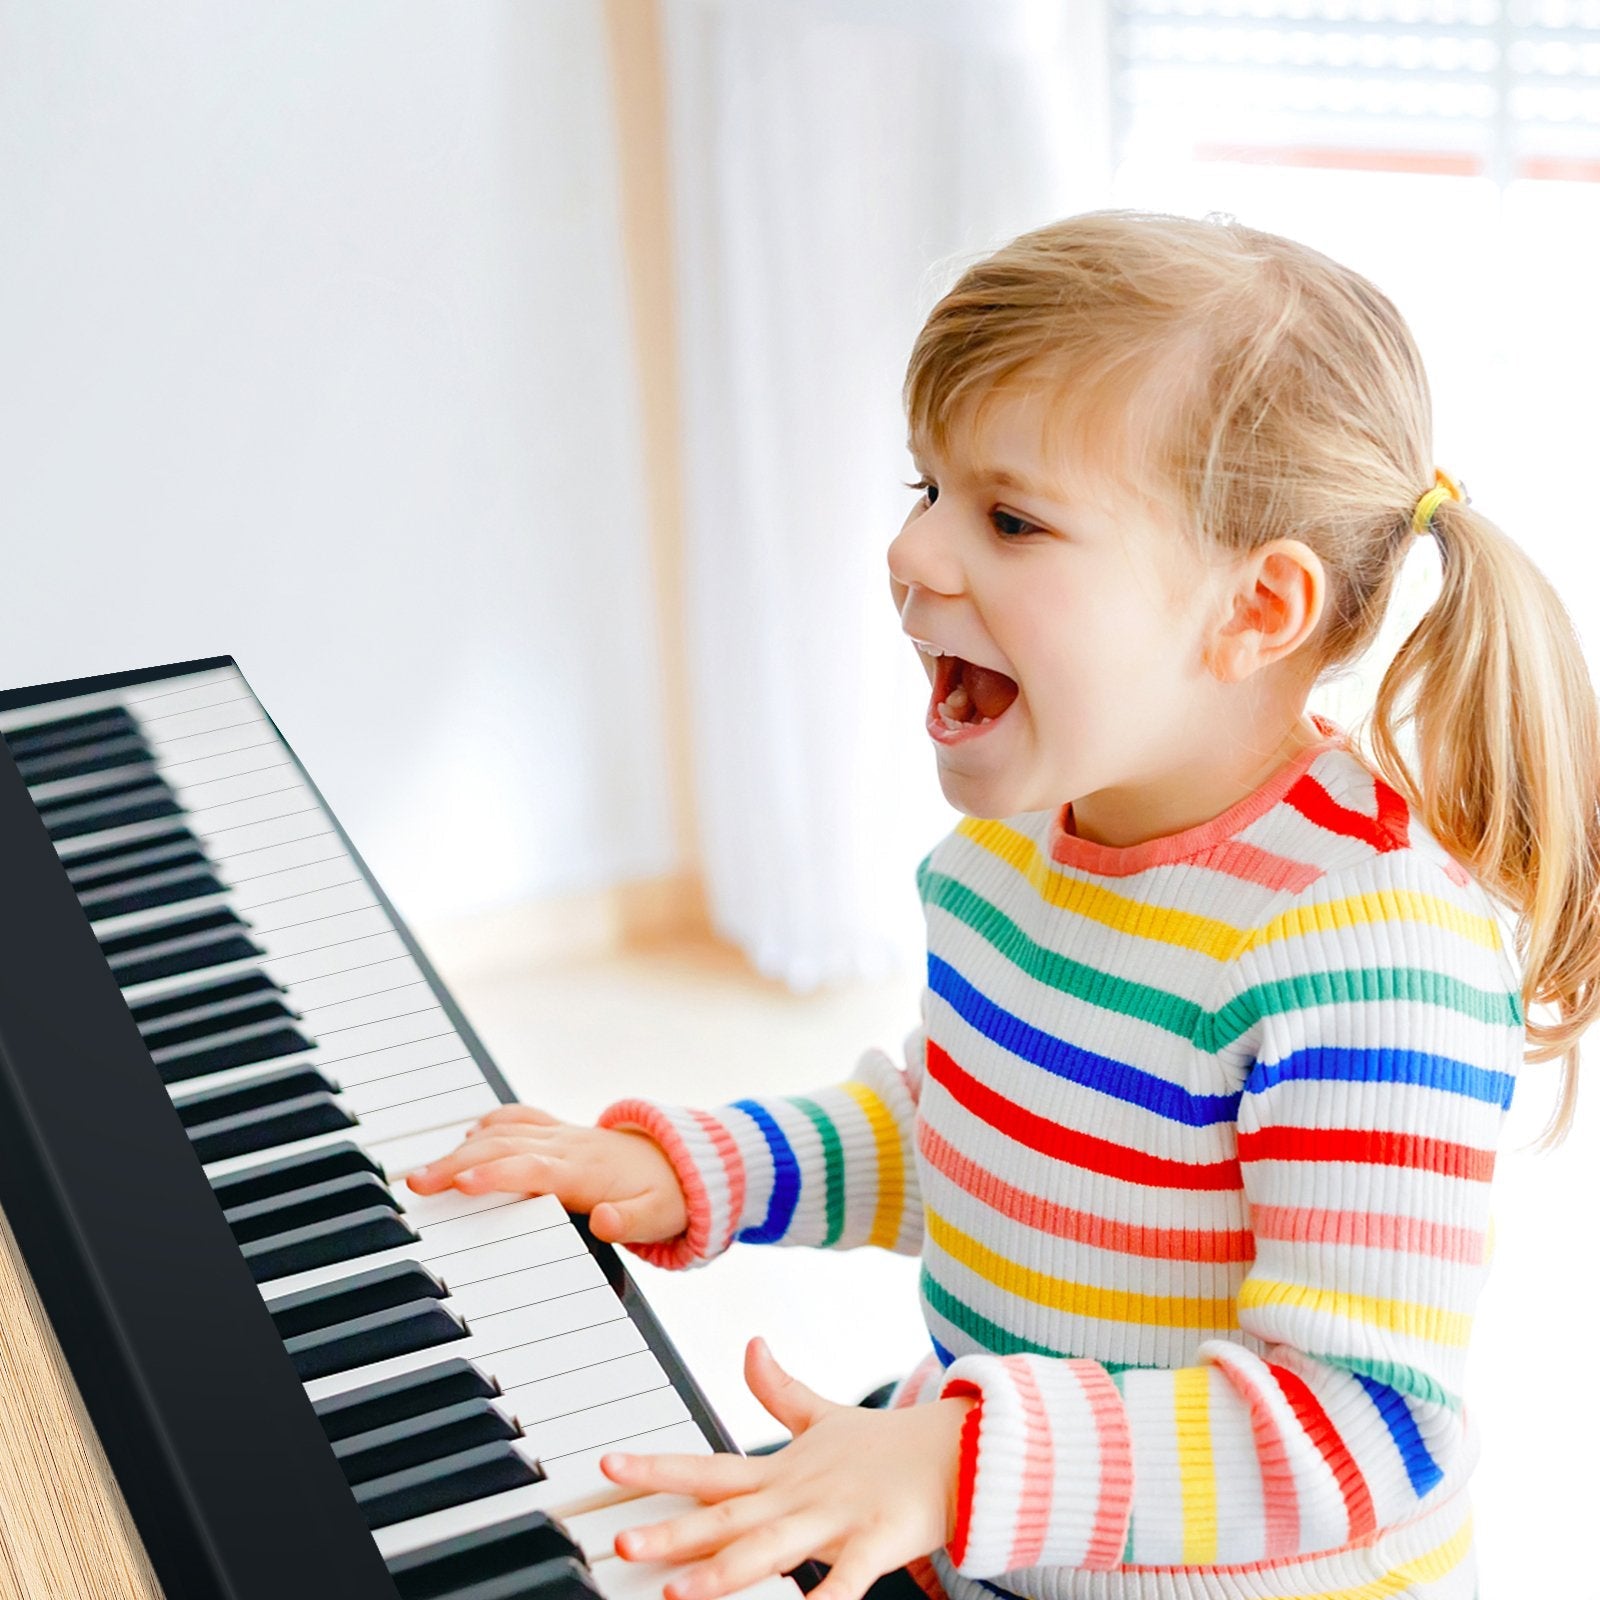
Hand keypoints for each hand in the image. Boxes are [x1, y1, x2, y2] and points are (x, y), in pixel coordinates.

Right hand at [402, 1104, 688, 1243]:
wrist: (682, 1164)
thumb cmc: (665, 1196)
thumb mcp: (658, 1217)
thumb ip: (630, 1222)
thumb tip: (603, 1222)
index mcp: (586, 1170)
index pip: (533, 1169)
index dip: (496, 1174)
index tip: (459, 1185)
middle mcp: (568, 1147)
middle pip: (504, 1147)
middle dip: (456, 1163)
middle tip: (417, 1184)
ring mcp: (562, 1136)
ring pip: (503, 1132)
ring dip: (461, 1148)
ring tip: (423, 1172)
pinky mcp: (560, 1133)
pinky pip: (521, 1119)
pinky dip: (491, 1124)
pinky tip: (466, 1137)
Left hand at [600, 1338, 975, 1599]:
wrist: (958, 1450)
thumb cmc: (887, 1446)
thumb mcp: (826, 1416)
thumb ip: (781, 1391)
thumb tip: (752, 1347)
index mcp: (782, 1471)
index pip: (708, 1469)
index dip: (657, 1468)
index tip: (608, 1466)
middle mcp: (799, 1495)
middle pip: (726, 1518)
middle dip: (671, 1532)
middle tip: (621, 1542)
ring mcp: (836, 1520)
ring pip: (771, 1550)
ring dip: (722, 1573)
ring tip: (676, 1591)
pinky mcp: (878, 1544)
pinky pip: (845, 1582)